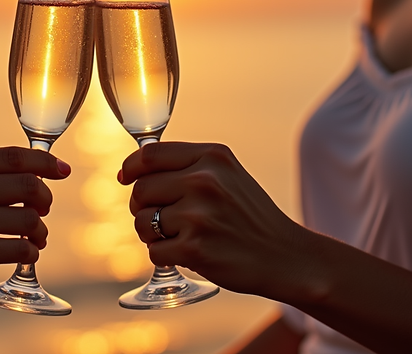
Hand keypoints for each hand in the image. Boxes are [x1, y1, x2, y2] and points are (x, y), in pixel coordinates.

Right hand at [0, 147, 70, 316]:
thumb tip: (39, 169)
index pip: (12, 156)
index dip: (45, 161)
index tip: (62, 169)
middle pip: (27, 185)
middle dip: (45, 199)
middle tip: (43, 211)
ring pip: (29, 219)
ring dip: (40, 231)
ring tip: (35, 238)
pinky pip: (22, 248)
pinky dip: (32, 252)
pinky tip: (25, 253)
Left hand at [119, 142, 308, 300]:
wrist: (286, 256)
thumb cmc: (249, 217)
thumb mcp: (227, 175)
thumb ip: (187, 166)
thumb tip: (131, 170)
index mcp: (212, 156)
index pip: (149, 154)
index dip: (130, 167)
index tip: (125, 178)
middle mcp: (205, 181)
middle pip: (141, 189)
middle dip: (142, 207)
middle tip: (164, 219)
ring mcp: (199, 215)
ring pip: (141, 222)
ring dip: (152, 235)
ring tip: (180, 237)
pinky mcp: (195, 248)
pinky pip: (154, 252)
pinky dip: (165, 257)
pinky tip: (189, 254)